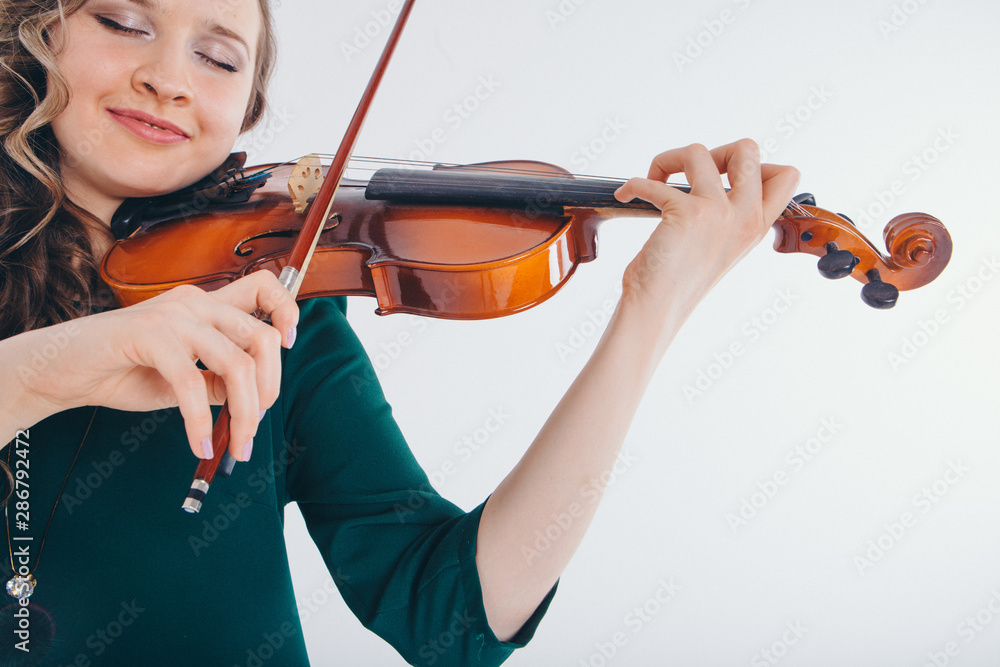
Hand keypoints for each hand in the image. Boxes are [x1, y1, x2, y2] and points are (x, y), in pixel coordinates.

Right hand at [16, 270, 298, 460]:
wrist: (63, 369)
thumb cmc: (126, 371)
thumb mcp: (186, 379)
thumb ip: (219, 381)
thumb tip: (254, 400)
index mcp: (207, 305)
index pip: (264, 286)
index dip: (286, 311)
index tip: (289, 345)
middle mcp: (196, 302)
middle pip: (262, 337)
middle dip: (269, 389)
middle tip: (254, 427)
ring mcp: (173, 316)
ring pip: (236, 364)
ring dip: (244, 414)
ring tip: (236, 445)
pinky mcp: (149, 335)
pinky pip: (191, 383)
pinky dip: (200, 422)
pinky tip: (199, 445)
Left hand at [614, 139, 799, 321]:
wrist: (657, 309)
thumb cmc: (679, 282)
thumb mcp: (720, 246)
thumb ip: (728, 215)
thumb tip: (714, 176)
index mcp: (756, 226)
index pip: (787, 175)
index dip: (757, 162)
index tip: (725, 175)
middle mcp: (744, 217)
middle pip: (747, 149)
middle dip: (713, 150)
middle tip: (689, 173)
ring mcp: (718, 213)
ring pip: (698, 152)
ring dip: (667, 160)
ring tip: (654, 180)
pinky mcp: (687, 213)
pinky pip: (654, 180)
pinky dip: (633, 184)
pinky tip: (626, 195)